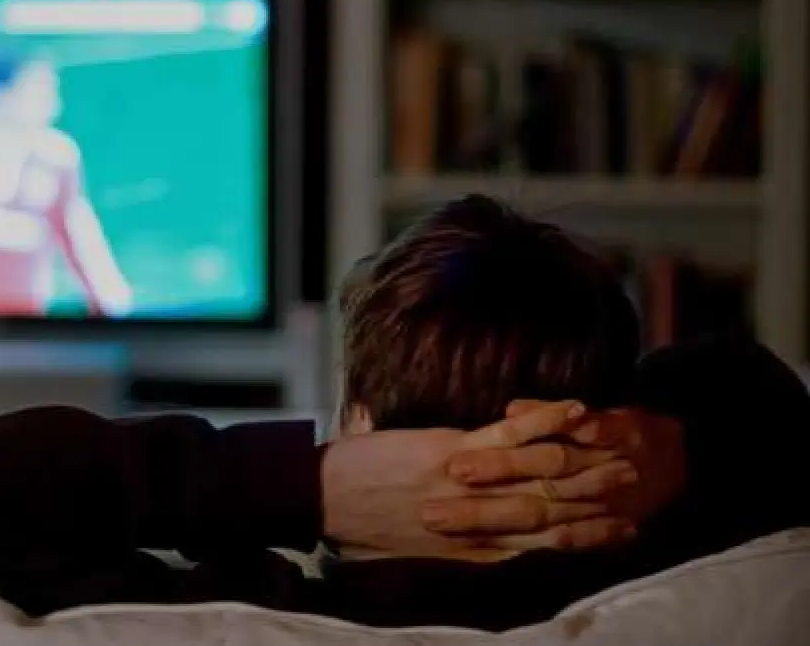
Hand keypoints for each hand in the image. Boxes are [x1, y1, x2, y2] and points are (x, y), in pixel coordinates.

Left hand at [322, 401, 639, 557]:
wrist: (317, 499)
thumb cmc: (349, 526)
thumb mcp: (396, 551)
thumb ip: (432, 544)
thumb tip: (444, 539)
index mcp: (469, 547)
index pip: (538, 546)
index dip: (582, 541)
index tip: (617, 535)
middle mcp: (478, 521)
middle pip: (554, 515)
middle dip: (600, 509)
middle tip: (641, 501)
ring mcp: (468, 482)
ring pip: (543, 476)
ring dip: (589, 465)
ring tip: (628, 457)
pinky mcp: (451, 450)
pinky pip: (512, 434)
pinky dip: (547, 418)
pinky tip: (580, 408)